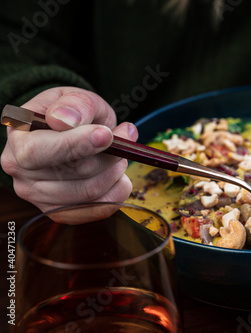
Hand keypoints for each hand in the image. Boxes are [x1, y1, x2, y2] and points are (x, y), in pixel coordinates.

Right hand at [1, 87, 137, 212]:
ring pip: (90, 192)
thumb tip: (64, 119)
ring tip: (119, 152)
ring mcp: (39, 196)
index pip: (38, 152)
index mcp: (18, 140)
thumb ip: (75, 104)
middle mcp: (21, 173)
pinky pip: (99, 208)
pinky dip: (118, 189)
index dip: (75, 144)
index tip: (105, 134)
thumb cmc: (72, 114)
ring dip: (115, 170)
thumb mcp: (75, 96)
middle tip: (124, 135)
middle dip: (108, 155)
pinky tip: (117, 172)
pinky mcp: (61, 212)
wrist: (73, 132)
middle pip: (73, 173)